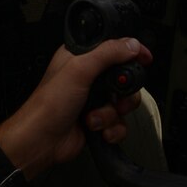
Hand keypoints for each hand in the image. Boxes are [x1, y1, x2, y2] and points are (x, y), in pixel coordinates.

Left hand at [0, 37, 152, 178]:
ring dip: (110, 114)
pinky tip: (97, 129)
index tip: (144, 58)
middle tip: (116, 97)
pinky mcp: (97, 120)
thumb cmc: (48, 105)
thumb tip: (131, 44)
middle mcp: (88, 77)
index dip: (130, 52)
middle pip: (124, 78)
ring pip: (122, 103)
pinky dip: (111, 128)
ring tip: (94, 117)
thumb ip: (107, 53)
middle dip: (123, 92)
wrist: (41, 141)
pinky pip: (119, 123)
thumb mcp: (79, 70)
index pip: (112, 47)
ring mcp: (93, 100)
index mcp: (80, 57)